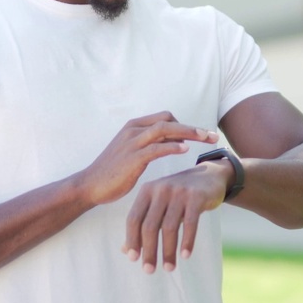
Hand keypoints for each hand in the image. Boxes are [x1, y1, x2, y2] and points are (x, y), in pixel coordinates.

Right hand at [76, 111, 217, 206]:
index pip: (165, 117)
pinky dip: (171, 147)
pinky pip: (155, 148)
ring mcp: (132, 143)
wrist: (90, 185)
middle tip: (212, 135)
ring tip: (205, 138)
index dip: (185, 124)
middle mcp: (134, 130)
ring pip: (164, 129)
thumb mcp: (133, 152)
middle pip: (169, 120)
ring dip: (187, 132)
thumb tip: (174, 141)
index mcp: (134, 126)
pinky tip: (185, 150)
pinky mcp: (132, 158)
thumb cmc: (113, 171)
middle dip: (192, 127)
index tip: (202, 134)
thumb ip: (151, 144)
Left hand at [122, 159, 232, 272]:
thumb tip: (125, 251)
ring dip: (168, 251)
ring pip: (169, 227)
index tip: (134, 259)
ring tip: (169, 268)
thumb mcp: (159, 205)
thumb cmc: (179, 196)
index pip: (134, 219)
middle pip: (150, 225)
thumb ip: (143, 224)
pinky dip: (187, 241)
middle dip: (149, 251)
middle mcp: (161, 189)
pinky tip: (185, 255)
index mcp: (147, 191)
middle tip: (149, 270)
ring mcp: (179, 192)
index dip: (132, 240)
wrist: (209, 176)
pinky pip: (190, 223)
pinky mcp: (196, 196)